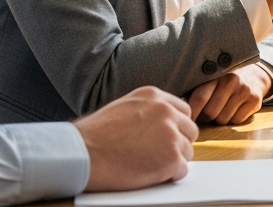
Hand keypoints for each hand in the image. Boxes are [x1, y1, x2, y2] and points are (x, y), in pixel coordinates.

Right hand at [73, 86, 197, 191]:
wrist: (82, 154)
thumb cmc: (94, 135)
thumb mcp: (123, 107)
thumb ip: (146, 110)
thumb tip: (160, 123)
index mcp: (153, 96)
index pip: (183, 110)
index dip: (176, 127)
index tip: (167, 137)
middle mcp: (166, 111)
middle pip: (190, 130)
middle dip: (178, 143)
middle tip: (160, 154)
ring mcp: (170, 134)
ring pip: (187, 151)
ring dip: (173, 160)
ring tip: (149, 164)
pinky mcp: (171, 158)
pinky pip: (182, 170)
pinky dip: (169, 176)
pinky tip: (150, 174)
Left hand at [188, 65, 271, 125]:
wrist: (254, 74)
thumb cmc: (223, 80)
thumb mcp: (210, 78)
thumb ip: (194, 90)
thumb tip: (178, 108)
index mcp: (216, 73)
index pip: (200, 98)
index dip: (192, 112)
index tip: (187, 118)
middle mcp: (231, 80)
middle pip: (210, 113)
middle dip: (205, 117)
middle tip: (205, 114)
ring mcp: (244, 90)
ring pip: (223, 120)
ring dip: (219, 119)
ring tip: (222, 108)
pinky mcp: (255, 100)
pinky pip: (237, 121)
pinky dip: (233, 119)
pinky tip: (234, 108)